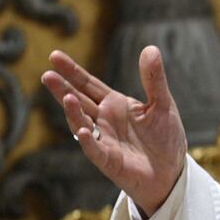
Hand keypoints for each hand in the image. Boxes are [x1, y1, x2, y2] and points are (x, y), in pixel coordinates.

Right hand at [41, 46, 186, 215]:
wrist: (172, 171)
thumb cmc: (165, 137)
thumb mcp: (162, 104)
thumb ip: (154, 79)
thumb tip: (150, 48)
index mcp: (114, 104)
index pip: (88, 84)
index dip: (72, 71)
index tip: (54, 56)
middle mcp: (104, 120)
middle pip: (79, 101)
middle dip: (63, 89)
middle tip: (47, 75)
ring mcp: (104, 140)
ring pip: (82, 124)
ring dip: (73, 112)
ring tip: (67, 97)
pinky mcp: (109, 161)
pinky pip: (95, 150)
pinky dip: (89, 141)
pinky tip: (84, 130)